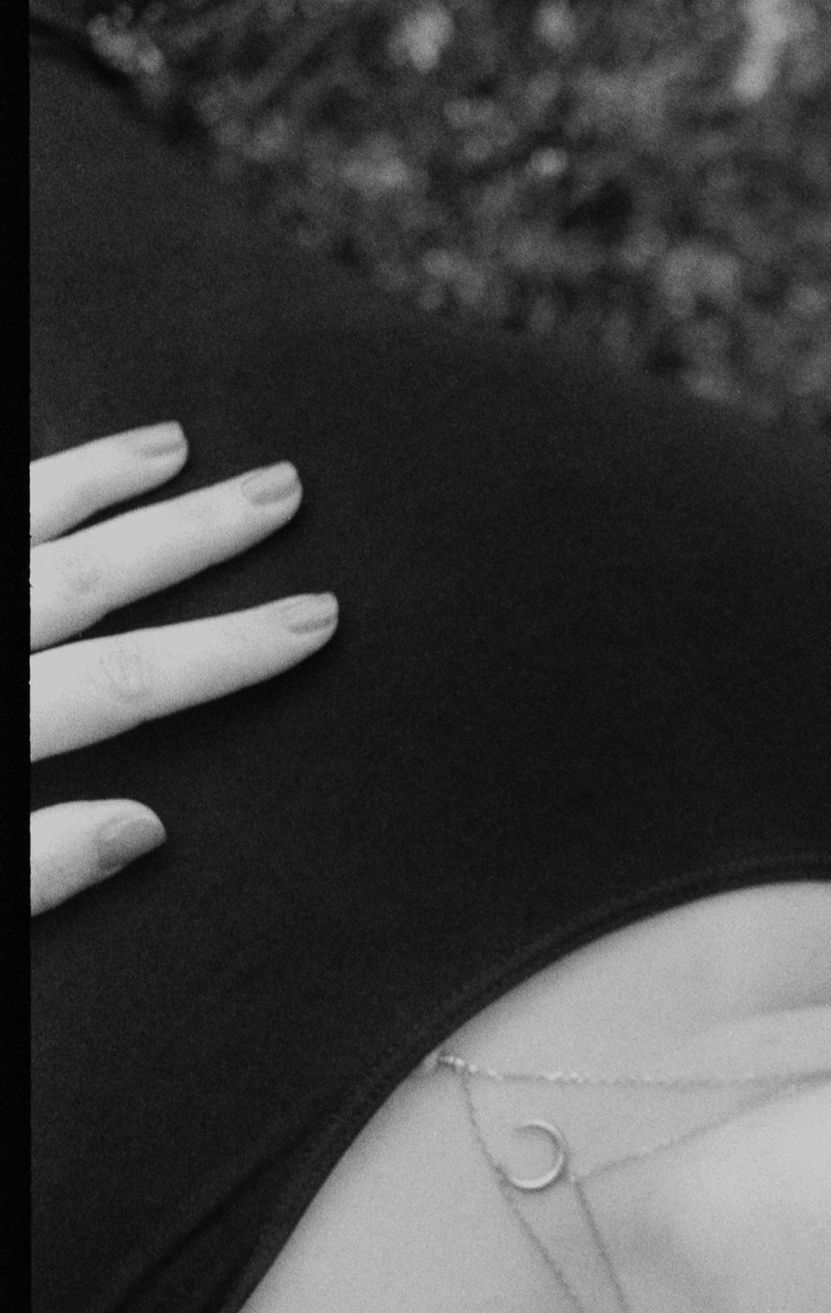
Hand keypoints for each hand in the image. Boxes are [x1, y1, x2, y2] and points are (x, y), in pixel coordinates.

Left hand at [32, 424, 334, 913]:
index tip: (318, 616)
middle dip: (190, 533)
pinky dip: (25, 486)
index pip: (122, 681)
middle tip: (279, 487)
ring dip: (96, 480)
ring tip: (170, 442)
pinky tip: (52, 473)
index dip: (227, 650)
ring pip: (19, 527)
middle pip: (79, 579)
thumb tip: (146, 826)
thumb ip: (35, 870)